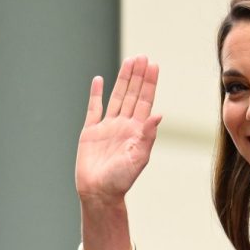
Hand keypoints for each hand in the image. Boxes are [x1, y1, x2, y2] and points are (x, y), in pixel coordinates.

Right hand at [76, 56, 161, 203]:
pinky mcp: (90, 132)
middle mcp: (123, 125)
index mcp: (137, 131)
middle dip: (138, 76)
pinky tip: (99, 80)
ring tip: (129, 62)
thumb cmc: (121, 180)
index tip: (153, 65)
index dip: (149, 83)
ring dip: (122, 80)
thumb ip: (147, 136)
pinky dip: (96, 94)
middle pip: (132, 95)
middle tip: (143, 57)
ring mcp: (107, 127)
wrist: (99, 193)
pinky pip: (93, 109)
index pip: (145, 101)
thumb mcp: (139, 158)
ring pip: (116, 97)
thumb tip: (159, 115)